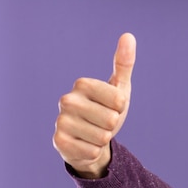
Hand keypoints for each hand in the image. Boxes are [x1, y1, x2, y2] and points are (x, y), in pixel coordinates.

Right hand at [53, 33, 135, 178]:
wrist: (89, 140)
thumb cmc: (106, 111)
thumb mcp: (119, 89)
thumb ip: (124, 64)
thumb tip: (128, 36)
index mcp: (82, 84)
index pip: (119, 101)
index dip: (120, 109)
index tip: (111, 107)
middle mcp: (67, 100)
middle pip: (111, 120)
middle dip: (112, 126)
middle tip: (101, 123)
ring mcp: (60, 121)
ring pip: (102, 137)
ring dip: (102, 140)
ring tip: (93, 134)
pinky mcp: (59, 142)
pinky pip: (92, 151)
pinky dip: (94, 152)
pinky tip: (85, 145)